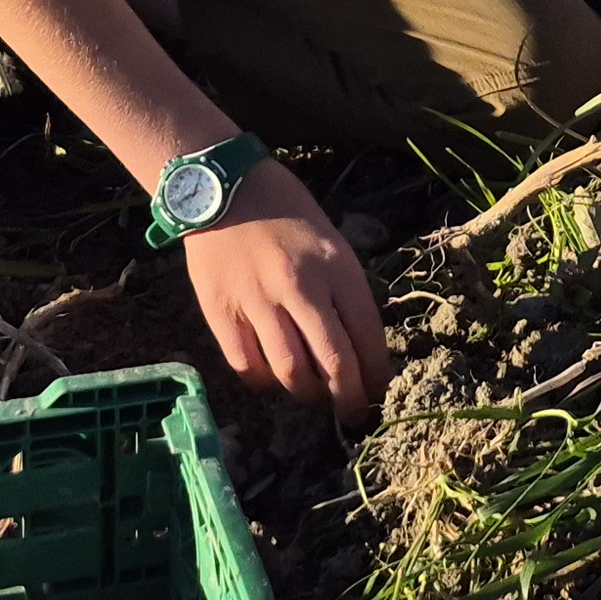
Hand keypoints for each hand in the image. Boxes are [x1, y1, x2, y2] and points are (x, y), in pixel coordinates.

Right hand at [179, 162, 390, 422]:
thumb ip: (345, 290)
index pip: (367, 336)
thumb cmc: (284, 211)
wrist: (221, 187)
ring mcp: (258, 302)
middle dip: (350, 399)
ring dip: (310, 395)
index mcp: (336, 267)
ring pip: (292, 372)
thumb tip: (360, 346)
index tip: (379, 389)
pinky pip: (248, 366)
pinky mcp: (221, 313)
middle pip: (334, 364)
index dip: (377, 373)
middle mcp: (300, 288)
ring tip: (315, 396)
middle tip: (353, 412)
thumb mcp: (331, 241)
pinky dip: (265, 382)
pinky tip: (274, 378)